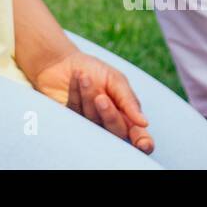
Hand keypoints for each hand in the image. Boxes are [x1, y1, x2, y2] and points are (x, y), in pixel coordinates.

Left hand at [30, 49, 154, 153]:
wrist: (62, 61)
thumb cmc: (94, 70)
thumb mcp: (115, 80)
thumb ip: (129, 101)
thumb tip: (144, 123)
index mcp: (127, 115)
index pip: (138, 136)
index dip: (143, 143)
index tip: (143, 144)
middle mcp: (110, 123)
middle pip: (116, 132)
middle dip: (109, 115)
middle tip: (100, 97)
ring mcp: (90, 125)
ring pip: (94, 123)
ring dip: (89, 97)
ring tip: (84, 77)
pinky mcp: (72, 122)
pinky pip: (76, 115)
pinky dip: (76, 94)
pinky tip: (76, 78)